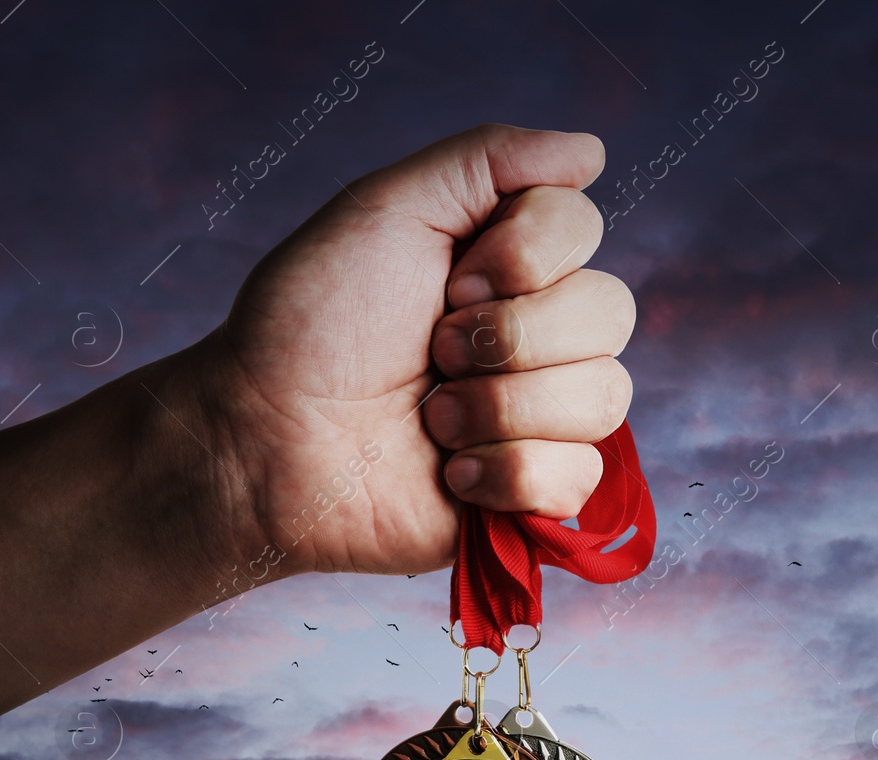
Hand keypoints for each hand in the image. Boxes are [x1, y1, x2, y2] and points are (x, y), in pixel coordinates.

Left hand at [199, 123, 636, 575]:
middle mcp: (539, 334)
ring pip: (604, 397)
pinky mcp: (535, 492)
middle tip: (433, 354)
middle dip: (508, 337)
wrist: (266, 441)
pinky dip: (509, 473)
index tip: (447, 282)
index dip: (523, 256)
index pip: (583, 227)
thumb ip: (488, 160)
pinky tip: (453, 475)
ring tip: (433, 420)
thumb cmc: (309, 325)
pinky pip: (584, 475)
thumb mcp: (387, 209)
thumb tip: (591, 149)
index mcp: (509, 262)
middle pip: (610, 312)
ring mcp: (543, 415)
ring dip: (501, 408)